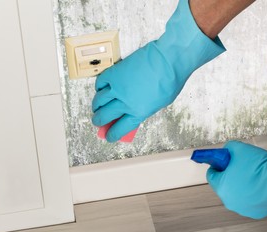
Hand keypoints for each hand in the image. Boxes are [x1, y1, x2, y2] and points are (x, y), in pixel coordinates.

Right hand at [92, 0, 224, 141]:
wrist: (169, 60)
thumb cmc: (170, 80)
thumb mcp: (159, 104)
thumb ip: (143, 110)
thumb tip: (131, 114)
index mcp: (139, 112)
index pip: (119, 129)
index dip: (112, 134)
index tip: (108, 136)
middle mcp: (126, 102)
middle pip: (105, 116)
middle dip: (99, 121)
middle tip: (97, 121)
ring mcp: (118, 87)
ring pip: (99, 101)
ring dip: (96, 106)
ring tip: (96, 107)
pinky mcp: (115, 73)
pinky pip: (100, 82)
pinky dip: (99, 87)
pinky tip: (101, 89)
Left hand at [207, 137, 266, 218]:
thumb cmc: (260, 166)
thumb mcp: (239, 148)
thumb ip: (229, 148)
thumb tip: (227, 151)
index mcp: (222, 187)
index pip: (212, 175)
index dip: (218, 166)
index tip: (224, 161)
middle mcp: (230, 202)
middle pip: (225, 185)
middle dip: (231, 175)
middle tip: (242, 166)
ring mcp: (244, 209)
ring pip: (238, 194)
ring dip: (242, 185)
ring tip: (255, 175)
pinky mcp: (257, 213)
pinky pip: (251, 201)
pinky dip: (254, 194)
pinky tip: (263, 185)